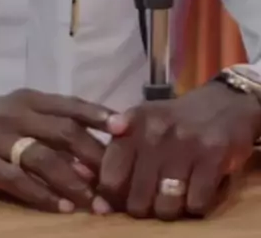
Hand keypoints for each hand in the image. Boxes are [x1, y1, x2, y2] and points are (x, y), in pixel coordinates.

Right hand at [0, 89, 110, 212]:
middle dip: (95, 157)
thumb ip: (45, 127)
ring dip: (74, 182)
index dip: (100, 116)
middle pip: (65, 131)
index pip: (71, 104)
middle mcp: (15, 112)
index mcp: (26, 99)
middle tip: (119, 183)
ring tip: (96, 205)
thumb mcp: (11, 118)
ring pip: (46, 157)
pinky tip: (61, 211)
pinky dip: (43, 196)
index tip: (128, 129)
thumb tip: (88, 151)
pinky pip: (19, 180)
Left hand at [97, 81, 260, 219]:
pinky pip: (196, 204)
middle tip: (153, 200)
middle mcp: (154, 132)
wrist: (225, 103)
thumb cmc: (177, 119)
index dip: (114, 199)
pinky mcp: (213, 155)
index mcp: (132, 125)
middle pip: (137, 200)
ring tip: (176, 196)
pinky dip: (196, 206)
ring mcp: (184, 143)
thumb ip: (117, 150)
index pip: (111, 178)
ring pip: (166, 207)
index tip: (121, 202)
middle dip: (144, 209)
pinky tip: (197, 190)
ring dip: (171, 210)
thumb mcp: (142, 122)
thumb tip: (89, 187)